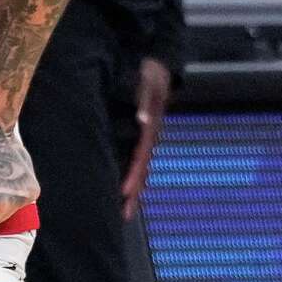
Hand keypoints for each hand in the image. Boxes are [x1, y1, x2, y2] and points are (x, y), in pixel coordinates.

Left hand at [119, 57, 171, 221]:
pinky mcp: (140, 136)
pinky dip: (131, 176)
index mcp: (151, 126)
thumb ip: (147, 100)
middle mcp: (150, 135)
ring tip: (125, 211)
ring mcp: (147, 137)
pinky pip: (137, 160)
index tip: (125, 193)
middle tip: (125, 214)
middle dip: (135, 192)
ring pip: (141, 167)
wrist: (157, 67)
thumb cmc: (149, 74)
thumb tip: (144, 120)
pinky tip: (124, 189)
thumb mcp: (149, 82)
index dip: (134, 175)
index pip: (142, 156)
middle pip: (143, 168)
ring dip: (134, 189)